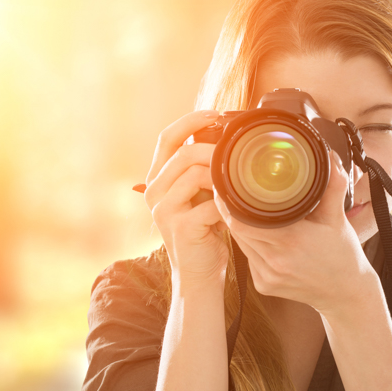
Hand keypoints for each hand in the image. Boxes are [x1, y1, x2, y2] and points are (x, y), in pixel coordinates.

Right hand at [144, 110, 230, 290]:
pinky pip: (211, 203)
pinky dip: (229, 204)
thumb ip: (201, 170)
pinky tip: (237, 211)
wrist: (199, 275)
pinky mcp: (181, 228)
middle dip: (215, 150)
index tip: (216, 114)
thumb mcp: (197, 195)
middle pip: (184, 153)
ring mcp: (164, 211)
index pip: (167, 137)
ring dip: (223, 177)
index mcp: (157, 179)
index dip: (190, 120)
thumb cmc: (203, 232)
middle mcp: (154, 192)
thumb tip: (224, 137)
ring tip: (237, 188)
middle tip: (236, 156)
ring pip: (196, 174)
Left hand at [214, 150, 377, 313]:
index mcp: (291, 241)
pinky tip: (258, 235)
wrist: (346, 294)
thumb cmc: (343, 255)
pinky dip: (249, 244)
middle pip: (237, 231)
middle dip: (232, 212)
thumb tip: (329, 157)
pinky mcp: (264, 286)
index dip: (229, 205)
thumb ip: (332, 186)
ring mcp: (267, 277)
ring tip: (241, 210)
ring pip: (240, 244)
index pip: (242, 222)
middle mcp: (275, 262)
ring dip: (240, 228)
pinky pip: (248, 258)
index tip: (225, 187)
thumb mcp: (338, 219)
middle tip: (229, 193)